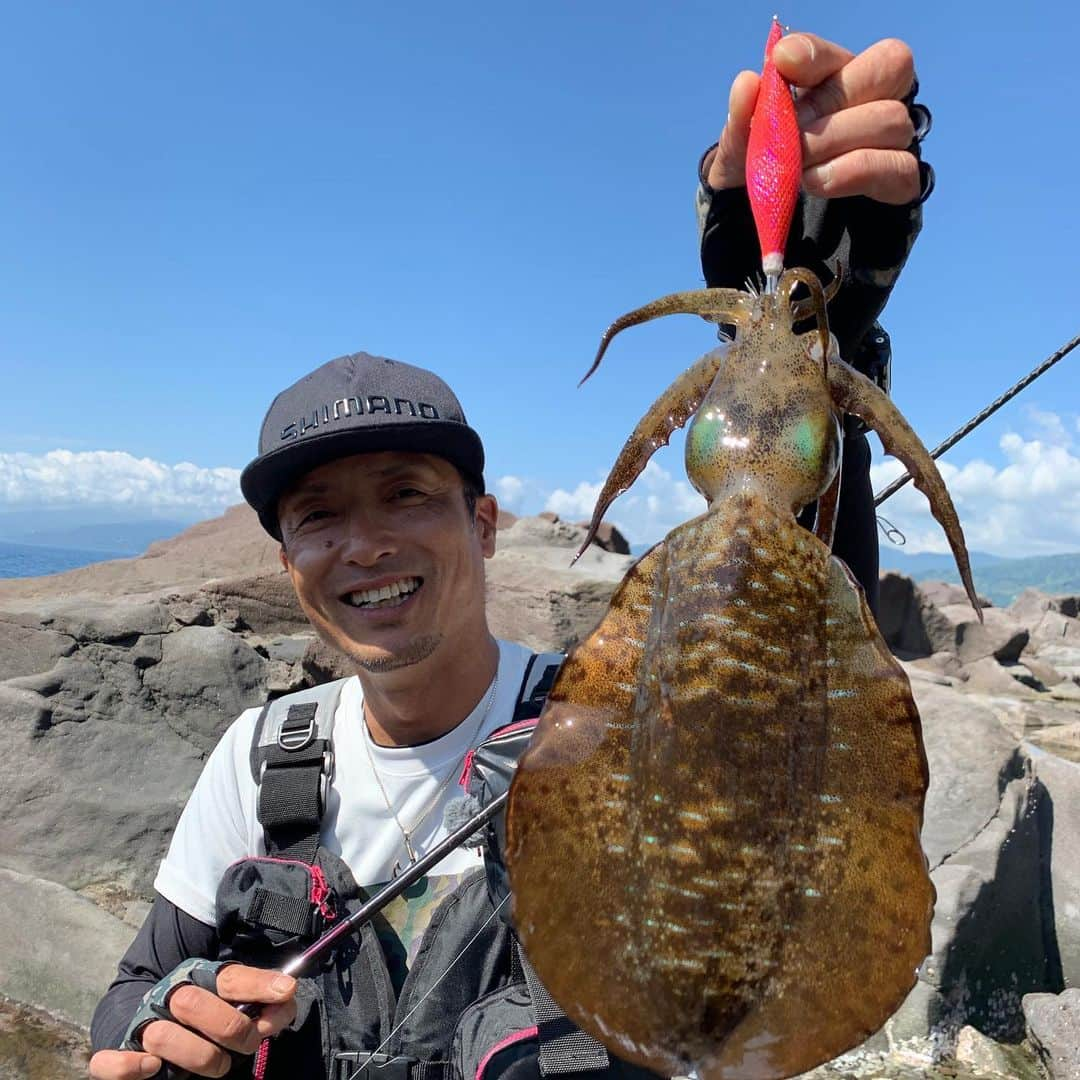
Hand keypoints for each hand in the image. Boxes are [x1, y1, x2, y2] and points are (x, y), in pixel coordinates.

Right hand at [88, 966, 296, 1078]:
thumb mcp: (239, 1003)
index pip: (230, 978)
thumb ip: (266, 1002)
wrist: (152, 1016)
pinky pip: (111, 1062)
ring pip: (163, 1035)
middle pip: (194, 1002)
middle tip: (247, 1043)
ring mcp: (143, 1025)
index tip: (285, 992)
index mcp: (201, 979)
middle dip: (229, 1027)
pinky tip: (151, 1067)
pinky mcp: (116, 1055)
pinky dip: (129, 1067)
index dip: (258, 985)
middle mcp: (169, 997)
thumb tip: (285, 1000)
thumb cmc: (209, 1014)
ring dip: (197, 1056)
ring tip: (216, 1064)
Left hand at [705, 32, 918, 204]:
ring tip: (798, 170)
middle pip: (888, 68)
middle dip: (832, 101)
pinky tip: (818, 181)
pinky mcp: (900, 180)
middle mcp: (874, 97)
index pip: (840, 51)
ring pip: (892, 119)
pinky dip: (856, 171)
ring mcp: (893, 138)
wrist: (778, 225)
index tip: (782, 63)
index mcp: (835, 77)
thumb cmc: (764, 172)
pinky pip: (900, 167)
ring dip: (837, 142)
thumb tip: (747, 83)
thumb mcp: (741, 152)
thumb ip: (741, 120)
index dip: (814, 55)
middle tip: (793, 135)